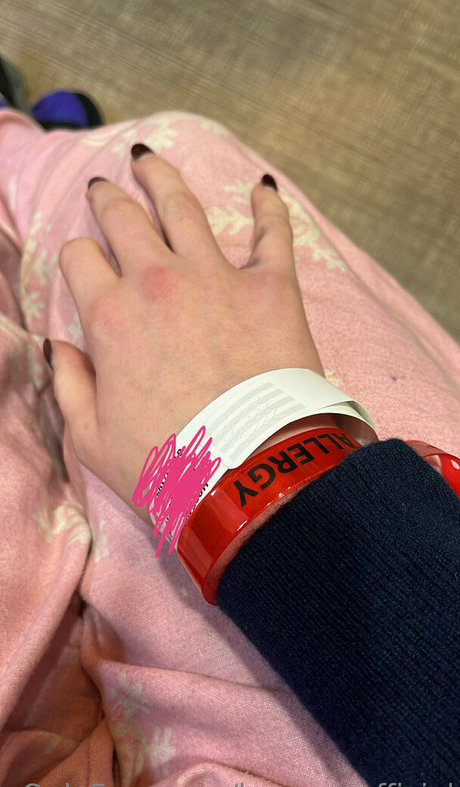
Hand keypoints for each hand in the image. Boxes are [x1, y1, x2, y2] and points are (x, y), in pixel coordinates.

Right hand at [51, 148, 331, 526]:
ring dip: (161, 177)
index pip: (80, 258)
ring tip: (149, 159)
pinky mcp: (271, 287)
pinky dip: (268, 208)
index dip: (78, 257)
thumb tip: (57, 348)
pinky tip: (262, 189)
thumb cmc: (169, 466)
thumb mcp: (93, 438)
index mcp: (111, 316)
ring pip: (182, 206)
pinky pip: (272, 233)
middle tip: (104, 186)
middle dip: (107, 198)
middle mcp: (158, 282)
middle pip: (123, 218)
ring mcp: (217, 278)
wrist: (251, 476)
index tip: (85, 265)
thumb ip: (69, 386)